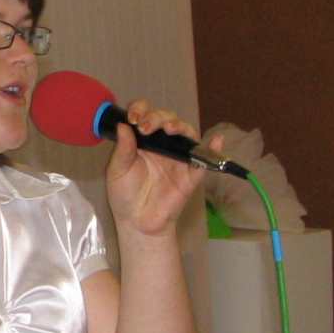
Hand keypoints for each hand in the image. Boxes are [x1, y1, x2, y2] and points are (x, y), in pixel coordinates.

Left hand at [104, 100, 221, 237]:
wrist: (137, 222)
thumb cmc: (125, 194)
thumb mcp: (117, 170)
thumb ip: (122, 149)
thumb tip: (123, 125)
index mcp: (143, 140)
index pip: (145, 115)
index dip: (141, 110)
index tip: (133, 118)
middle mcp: (162, 144)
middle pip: (167, 119)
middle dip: (157, 117)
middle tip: (145, 127)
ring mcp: (178, 157)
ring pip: (186, 133)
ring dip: (180, 126)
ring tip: (170, 129)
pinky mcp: (191, 174)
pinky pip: (205, 159)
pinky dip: (214, 148)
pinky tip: (216, 140)